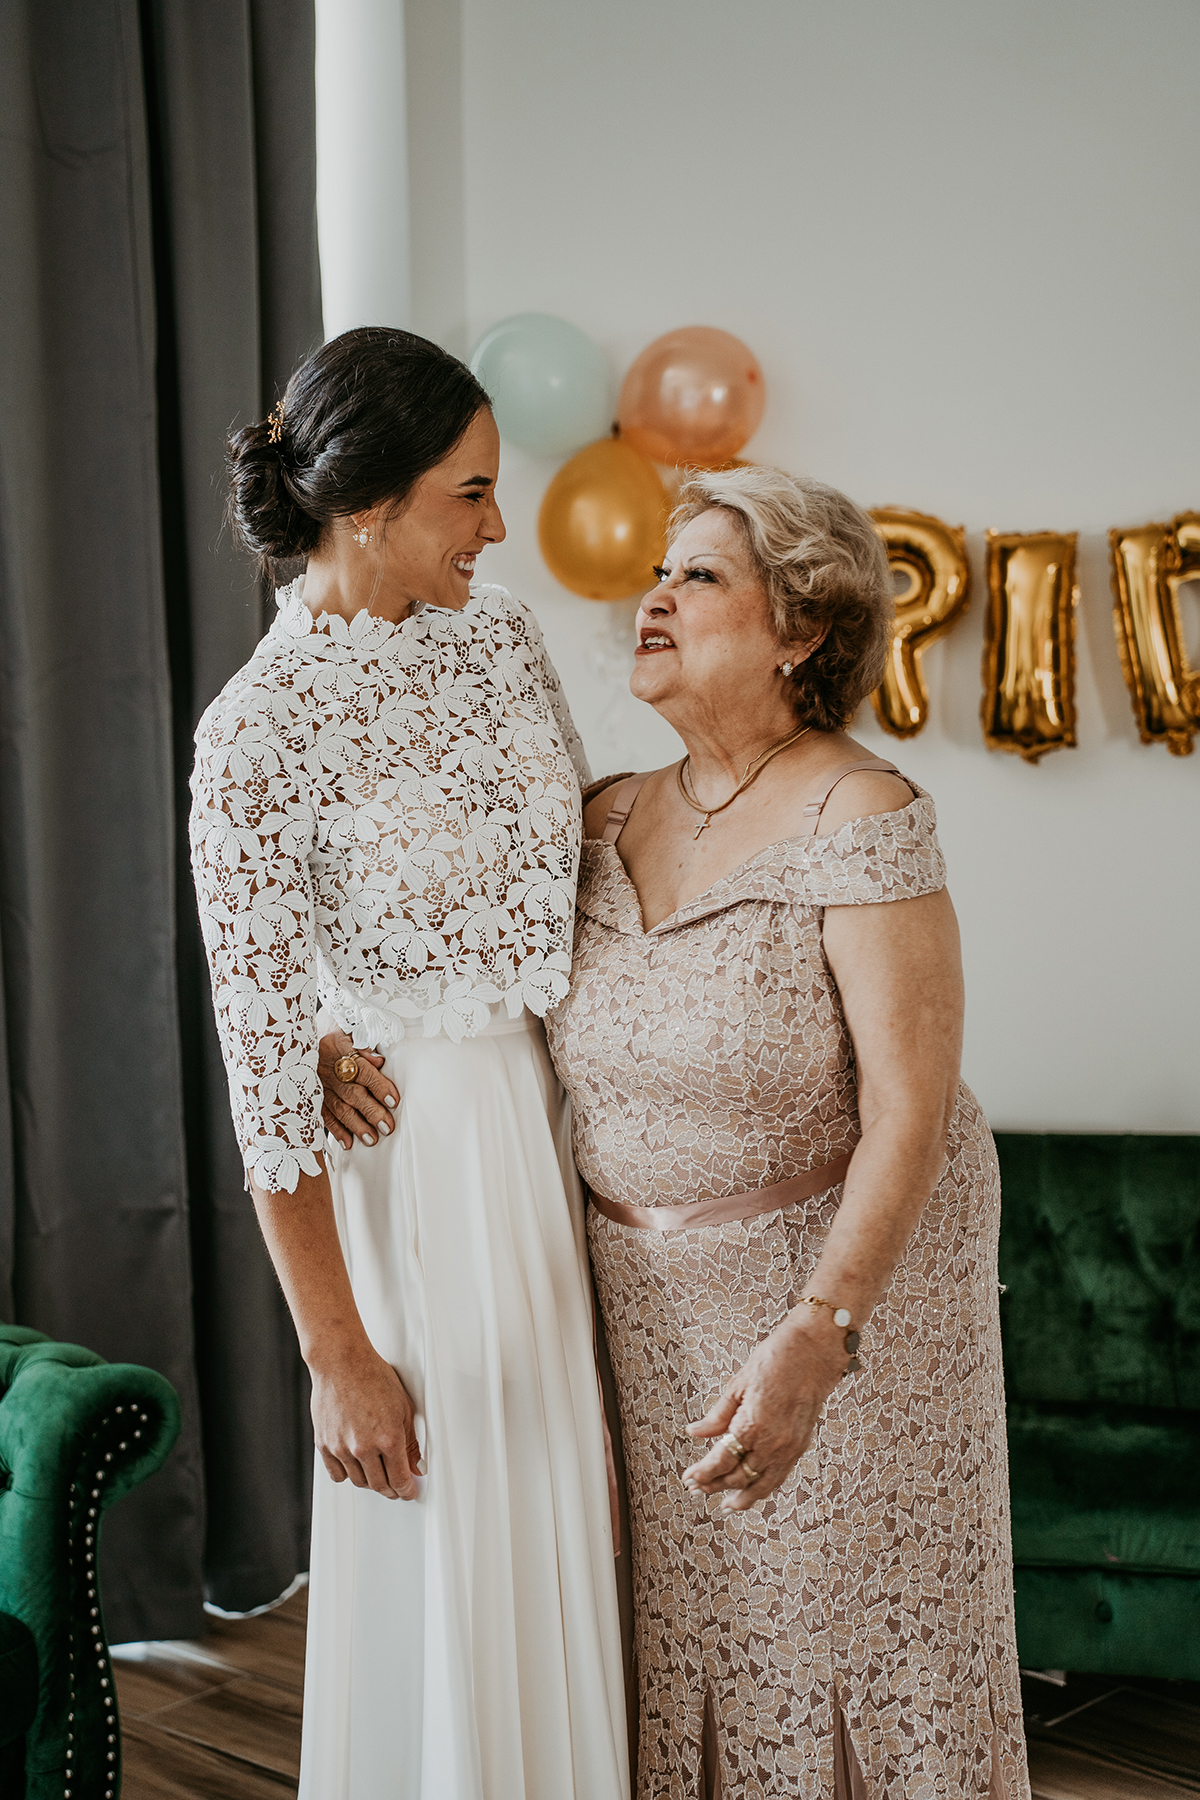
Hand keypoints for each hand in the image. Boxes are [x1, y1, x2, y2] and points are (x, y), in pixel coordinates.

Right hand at [310, 1341, 422, 1499]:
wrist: (341, 1362)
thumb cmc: (373, 1377)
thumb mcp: (403, 1407)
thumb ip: (411, 1441)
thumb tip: (416, 1465)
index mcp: (389, 1439)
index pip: (400, 1480)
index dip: (407, 1491)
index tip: (409, 1493)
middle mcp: (364, 1447)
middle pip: (380, 1485)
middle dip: (391, 1490)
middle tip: (396, 1488)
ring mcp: (342, 1448)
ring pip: (359, 1482)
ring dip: (371, 1482)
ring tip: (377, 1474)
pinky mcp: (325, 1445)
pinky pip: (337, 1474)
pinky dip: (348, 1475)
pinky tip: (356, 1467)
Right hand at [318, 1031, 399, 1149]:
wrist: (301, 1032)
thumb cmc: (336, 1031)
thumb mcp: (351, 1029)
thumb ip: (366, 1045)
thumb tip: (380, 1061)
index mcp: (337, 1047)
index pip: (362, 1070)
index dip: (378, 1086)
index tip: (393, 1100)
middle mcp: (325, 1068)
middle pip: (351, 1093)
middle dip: (370, 1111)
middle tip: (386, 1127)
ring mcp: (316, 1083)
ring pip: (338, 1108)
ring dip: (356, 1125)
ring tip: (372, 1139)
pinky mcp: (310, 1095)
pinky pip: (323, 1115)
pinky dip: (336, 1130)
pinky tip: (348, 1142)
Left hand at [683, 1312, 847, 1511]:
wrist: (814, 1351)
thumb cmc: (776, 1360)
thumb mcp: (738, 1385)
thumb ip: (717, 1416)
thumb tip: (695, 1432)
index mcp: (751, 1426)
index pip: (720, 1461)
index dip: (702, 1473)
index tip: (689, 1478)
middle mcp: (772, 1444)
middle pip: (738, 1477)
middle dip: (714, 1485)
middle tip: (696, 1488)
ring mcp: (789, 1448)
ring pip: (762, 1486)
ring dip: (741, 1497)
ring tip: (725, 1504)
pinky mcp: (801, 1445)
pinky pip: (779, 1476)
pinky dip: (764, 1487)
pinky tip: (753, 1490)